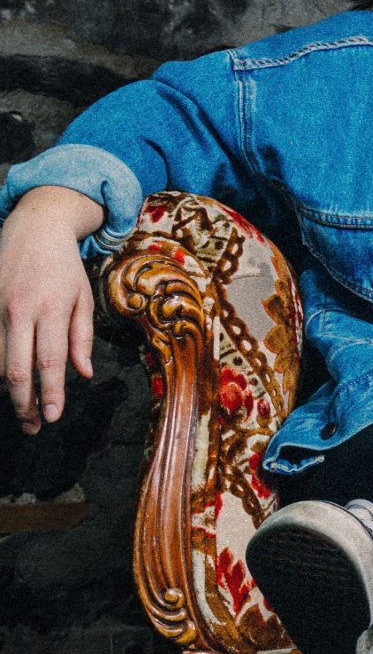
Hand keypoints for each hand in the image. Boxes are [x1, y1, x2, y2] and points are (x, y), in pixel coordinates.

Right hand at [0, 187, 103, 432]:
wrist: (35, 227)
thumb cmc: (65, 267)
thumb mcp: (83, 299)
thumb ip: (82, 337)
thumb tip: (84, 374)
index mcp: (51, 310)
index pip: (50, 361)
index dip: (50, 393)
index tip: (51, 418)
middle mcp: (20, 310)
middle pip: (15, 368)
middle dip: (23, 403)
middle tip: (32, 426)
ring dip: (5, 389)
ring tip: (20, 407)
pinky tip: (3, 381)